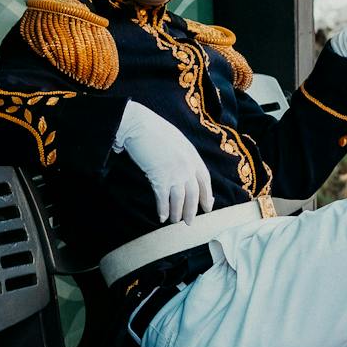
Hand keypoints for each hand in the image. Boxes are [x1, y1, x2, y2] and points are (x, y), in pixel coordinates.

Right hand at [114, 101, 213, 224]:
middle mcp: (187, 166)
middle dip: (192, 210)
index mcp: (193, 156)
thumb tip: (183, 171)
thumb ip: (183, 156)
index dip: (207, 196)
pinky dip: (163, 209)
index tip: (208, 207)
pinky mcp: (159, 177)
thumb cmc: (155, 130)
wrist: (139, 125)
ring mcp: (174, 172)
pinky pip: (163, 198)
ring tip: (174, 221)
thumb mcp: (177, 141)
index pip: (205, 180)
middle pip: (194, 194)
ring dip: (177, 213)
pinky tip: (162, 217)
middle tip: (189, 221)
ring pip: (180, 199)